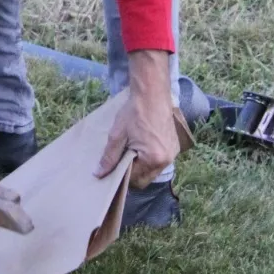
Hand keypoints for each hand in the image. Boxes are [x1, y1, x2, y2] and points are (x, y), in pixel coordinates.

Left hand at [94, 50, 183, 188]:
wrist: (152, 93)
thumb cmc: (134, 112)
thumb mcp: (117, 135)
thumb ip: (109, 157)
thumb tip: (99, 174)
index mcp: (153, 159)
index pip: (135, 180)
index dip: (122, 176)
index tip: (114, 167)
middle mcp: (166, 159)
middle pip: (145, 179)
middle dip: (133, 173)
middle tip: (122, 159)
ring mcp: (173, 153)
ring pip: (153, 170)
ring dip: (142, 166)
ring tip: (132, 149)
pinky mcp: (175, 146)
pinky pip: (161, 160)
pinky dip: (151, 158)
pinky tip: (143, 144)